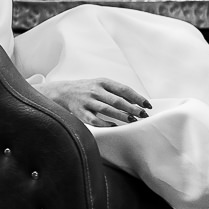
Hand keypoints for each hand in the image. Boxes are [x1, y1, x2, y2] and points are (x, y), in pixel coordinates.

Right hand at [36, 78, 151, 126]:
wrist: (62, 92)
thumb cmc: (87, 89)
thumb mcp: (101, 85)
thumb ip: (116, 92)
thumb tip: (137, 102)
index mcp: (103, 82)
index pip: (124, 89)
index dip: (137, 97)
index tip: (147, 105)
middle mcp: (96, 90)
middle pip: (117, 100)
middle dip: (132, 108)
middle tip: (143, 115)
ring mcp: (87, 101)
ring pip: (107, 109)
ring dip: (121, 116)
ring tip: (132, 121)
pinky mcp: (80, 112)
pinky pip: (93, 119)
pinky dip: (104, 123)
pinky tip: (114, 126)